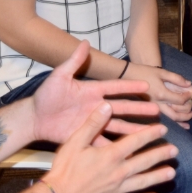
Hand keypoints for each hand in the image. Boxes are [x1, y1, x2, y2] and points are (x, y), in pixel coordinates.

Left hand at [32, 41, 160, 144]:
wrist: (34, 118)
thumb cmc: (45, 95)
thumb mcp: (60, 76)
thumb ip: (74, 61)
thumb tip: (84, 42)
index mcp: (92, 91)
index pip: (115, 87)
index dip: (130, 86)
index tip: (147, 85)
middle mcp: (97, 107)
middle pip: (122, 107)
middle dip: (139, 108)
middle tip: (157, 109)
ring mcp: (93, 122)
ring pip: (118, 125)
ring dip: (134, 128)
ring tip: (151, 130)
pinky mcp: (86, 136)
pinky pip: (104, 142)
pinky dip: (117, 147)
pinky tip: (131, 150)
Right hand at [42, 102, 176, 192]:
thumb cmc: (64, 170)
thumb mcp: (75, 142)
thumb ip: (92, 124)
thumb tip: (106, 105)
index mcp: (110, 155)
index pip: (136, 141)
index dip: (150, 133)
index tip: (162, 129)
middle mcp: (118, 172)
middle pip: (145, 161)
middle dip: (160, 154)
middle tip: (174, 150)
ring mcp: (117, 190)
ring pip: (143, 181)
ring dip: (158, 176)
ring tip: (170, 172)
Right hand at [125, 63, 191, 128]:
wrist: (127, 76)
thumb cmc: (144, 72)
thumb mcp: (162, 72)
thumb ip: (176, 79)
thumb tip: (189, 84)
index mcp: (161, 94)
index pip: (180, 100)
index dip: (189, 97)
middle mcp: (158, 104)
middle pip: (178, 113)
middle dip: (188, 110)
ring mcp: (153, 109)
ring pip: (172, 119)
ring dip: (184, 119)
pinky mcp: (150, 111)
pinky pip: (166, 120)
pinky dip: (176, 124)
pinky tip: (184, 126)